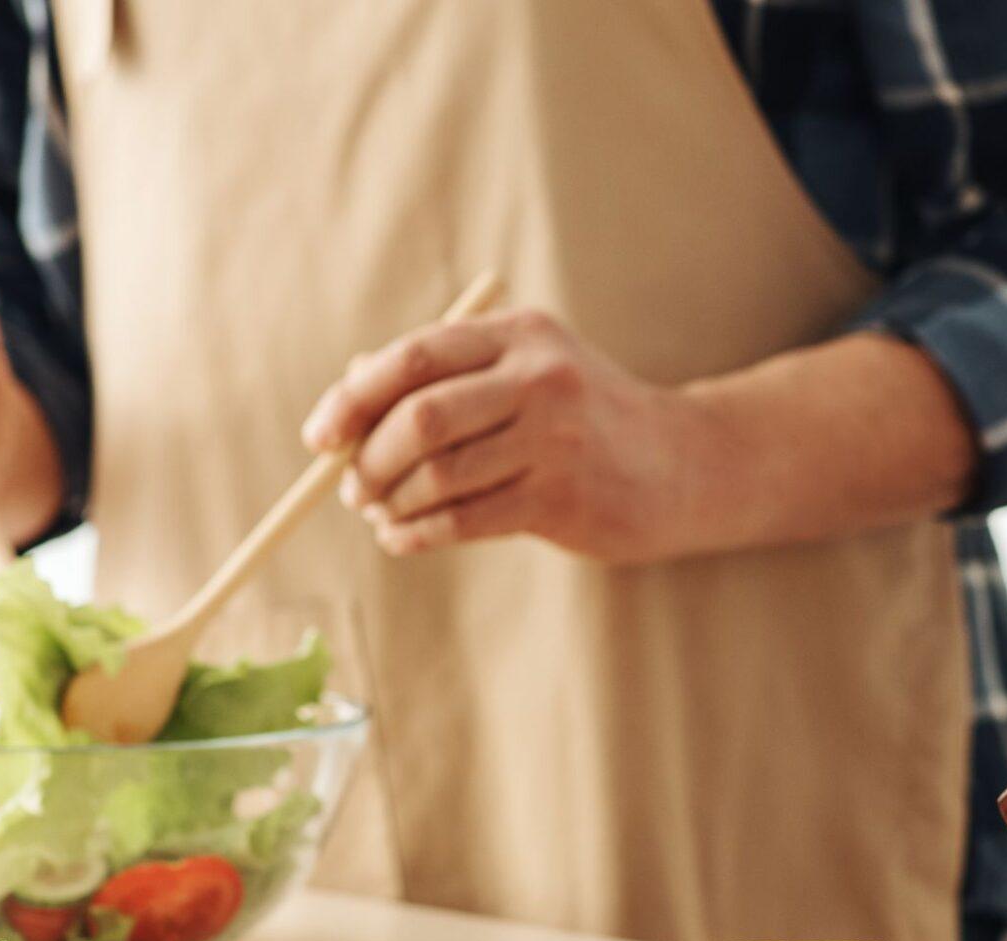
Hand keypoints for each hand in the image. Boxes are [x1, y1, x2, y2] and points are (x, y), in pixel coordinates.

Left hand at [302, 309, 729, 563]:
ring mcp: (556, 439)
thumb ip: (448, 373)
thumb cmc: (587, 419)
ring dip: (391, 502)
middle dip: (369, 459)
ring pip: (438, 474)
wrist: (685, 465)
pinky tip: (403, 538)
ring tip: (380, 514)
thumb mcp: (528, 372)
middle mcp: (539, 378)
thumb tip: (349, 389)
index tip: (321, 436)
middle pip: (419, 417)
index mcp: (520, 334)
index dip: (353, 398)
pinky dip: (417, 534)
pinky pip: (463, 520)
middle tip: (352, 486)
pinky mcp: (563, 498)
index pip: (413, 357)